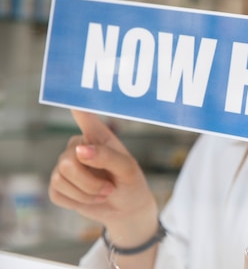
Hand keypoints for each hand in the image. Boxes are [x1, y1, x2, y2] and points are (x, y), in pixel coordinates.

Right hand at [49, 110, 158, 246]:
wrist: (126, 209)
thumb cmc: (131, 183)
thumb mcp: (128, 170)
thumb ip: (107, 157)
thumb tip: (80, 150)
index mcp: (99, 136)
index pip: (84, 115)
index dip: (74, 106)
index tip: (69, 99)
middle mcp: (78, 145)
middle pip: (68, 160)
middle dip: (90, 182)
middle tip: (109, 187)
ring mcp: (65, 165)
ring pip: (60, 178)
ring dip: (86, 193)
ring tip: (103, 192)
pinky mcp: (58, 184)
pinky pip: (57, 193)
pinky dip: (77, 201)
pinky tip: (91, 198)